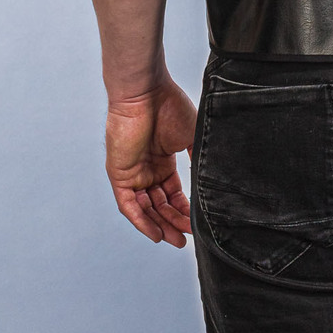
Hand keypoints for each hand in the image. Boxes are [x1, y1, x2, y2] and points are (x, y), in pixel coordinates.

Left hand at [104, 74, 197, 246]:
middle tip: (186, 240)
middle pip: (159, 205)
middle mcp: (146, 169)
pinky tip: (155, 233)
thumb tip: (214, 180)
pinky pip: (128, 205)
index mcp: (163, 161)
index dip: (184, 210)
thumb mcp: (192, 137)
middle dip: (173, 223)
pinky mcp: (118, 174)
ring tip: (175, 240)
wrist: (146, 92)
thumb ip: (199, 159)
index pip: (173, 194)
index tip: (197, 224)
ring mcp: (132, 173)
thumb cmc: (169, 106)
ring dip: (159, 225)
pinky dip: (140, 221)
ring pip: (145, 209)